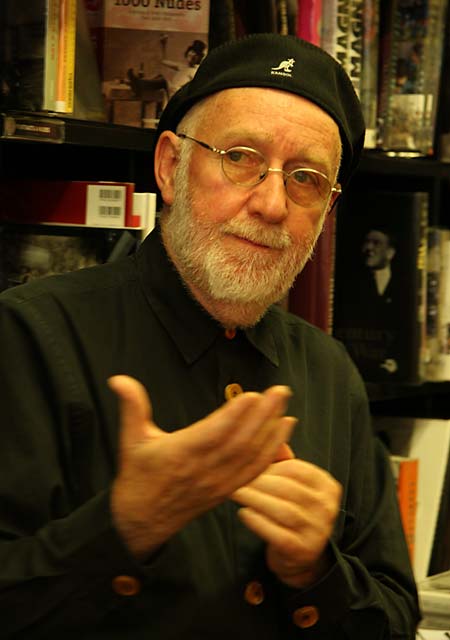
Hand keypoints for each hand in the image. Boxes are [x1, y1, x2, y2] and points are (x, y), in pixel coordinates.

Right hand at [108, 375, 296, 557]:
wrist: (141, 521)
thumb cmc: (137, 475)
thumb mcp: (130, 440)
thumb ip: (131, 407)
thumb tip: (118, 379)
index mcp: (181, 454)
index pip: (214, 433)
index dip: (235, 416)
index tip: (254, 395)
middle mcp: (203, 470)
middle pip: (240, 442)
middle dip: (263, 416)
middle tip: (281, 392)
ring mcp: (218, 482)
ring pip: (251, 457)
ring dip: (271, 432)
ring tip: (286, 407)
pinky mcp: (227, 490)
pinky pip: (253, 472)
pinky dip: (271, 453)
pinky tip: (283, 434)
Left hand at [231, 458, 341, 587]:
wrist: (300, 557)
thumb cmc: (293, 511)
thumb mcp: (293, 484)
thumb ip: (282, 460)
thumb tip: (274, 427)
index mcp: (327, 487)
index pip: (297, 470)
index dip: (271, 467)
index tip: (249, 466)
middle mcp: (327, 509)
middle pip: (289, 489)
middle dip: (259, 482)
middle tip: (235, 478)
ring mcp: (317, 531)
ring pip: (283, 510)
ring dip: (255, 499)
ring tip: (236, 493)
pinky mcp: (302, 551)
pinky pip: (277, 534)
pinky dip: (258, 522)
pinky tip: (243, 513)